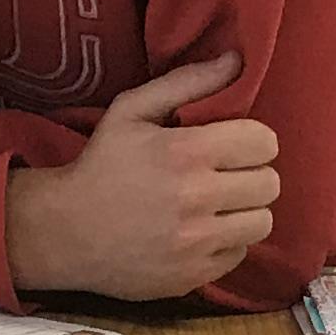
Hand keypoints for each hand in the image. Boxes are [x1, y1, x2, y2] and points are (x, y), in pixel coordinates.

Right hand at [4, 55, 280, 298]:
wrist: (65, 231)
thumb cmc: (101, 165)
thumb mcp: (131, 110)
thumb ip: (186, 82)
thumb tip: (235, 60)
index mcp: (186, 152)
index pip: (263, 142)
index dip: (254, 141)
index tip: (236, 145)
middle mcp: (197, 198)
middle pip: (269, 184)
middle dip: (253, 175)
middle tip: (229, 175)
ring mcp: (197, 242)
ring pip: (262, 223)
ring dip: (246, 211)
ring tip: (220, 205)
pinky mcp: (194, 275)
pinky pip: (240, 254)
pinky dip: (227, 242)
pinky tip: (201, 232)